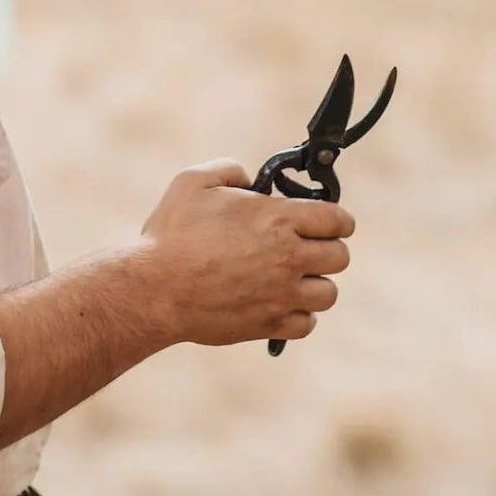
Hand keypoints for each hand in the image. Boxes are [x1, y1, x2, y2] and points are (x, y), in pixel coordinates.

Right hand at [138, 158, 353, 347]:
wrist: (156, 289)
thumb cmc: (172, 233)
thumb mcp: (193, 181)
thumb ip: (230, 170)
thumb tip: (248, 180)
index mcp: (277, 219)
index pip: (338, 219)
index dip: (335, 217)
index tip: (325, 220)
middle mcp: (288, 258)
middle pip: (340, 257)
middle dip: (326, 247)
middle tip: (303, 244)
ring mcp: (282, 295)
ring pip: (328, 293)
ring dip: (314, 282)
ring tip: (289, 275)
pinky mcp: (270, 325)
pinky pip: (306, 323)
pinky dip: (298, 313)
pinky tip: (277, 300)